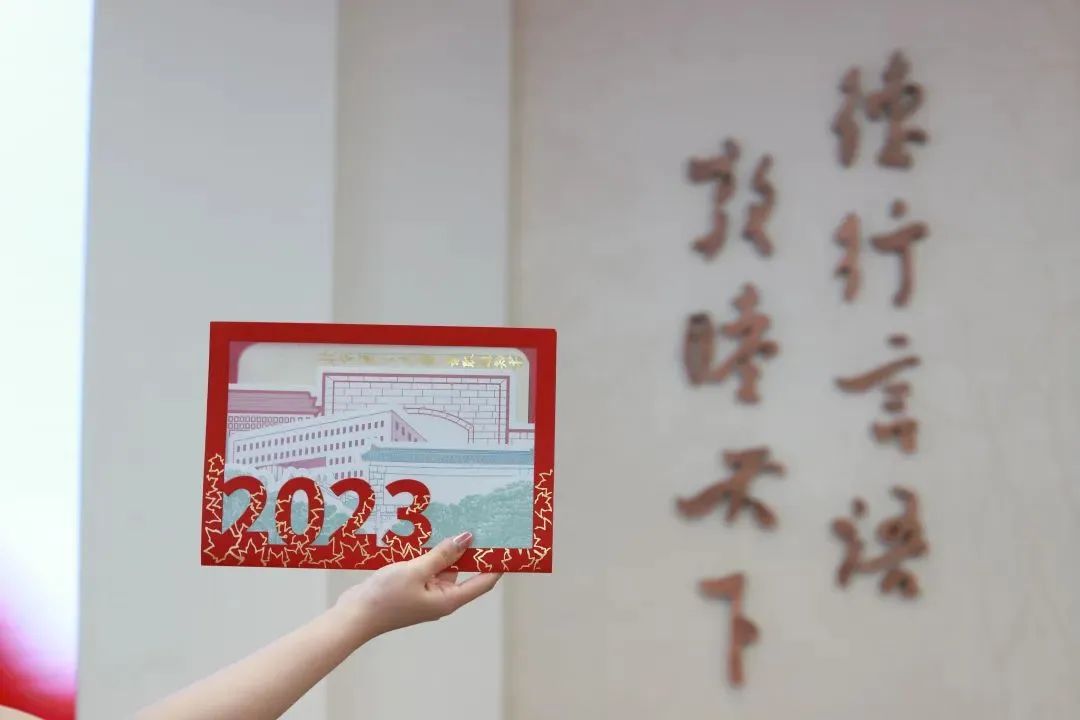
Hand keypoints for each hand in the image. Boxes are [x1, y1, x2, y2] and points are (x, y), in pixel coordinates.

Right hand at [336, 531, 501, 642]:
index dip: (497, 565)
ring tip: (455, 520)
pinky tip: (428, 533)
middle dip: (471, 549)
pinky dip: (430, 553)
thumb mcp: (416, 571)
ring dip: (447, 548)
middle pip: (464, 571)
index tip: (508, 545)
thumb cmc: (385, 598)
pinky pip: (427, 567)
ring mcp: (425, 593)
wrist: (353, 615)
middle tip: (481, 523)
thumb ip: (442, 555)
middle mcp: (441, 597)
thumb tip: (467, 539)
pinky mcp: (411, 587)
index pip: (483, 582)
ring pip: (443, 566)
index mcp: (448, 600)